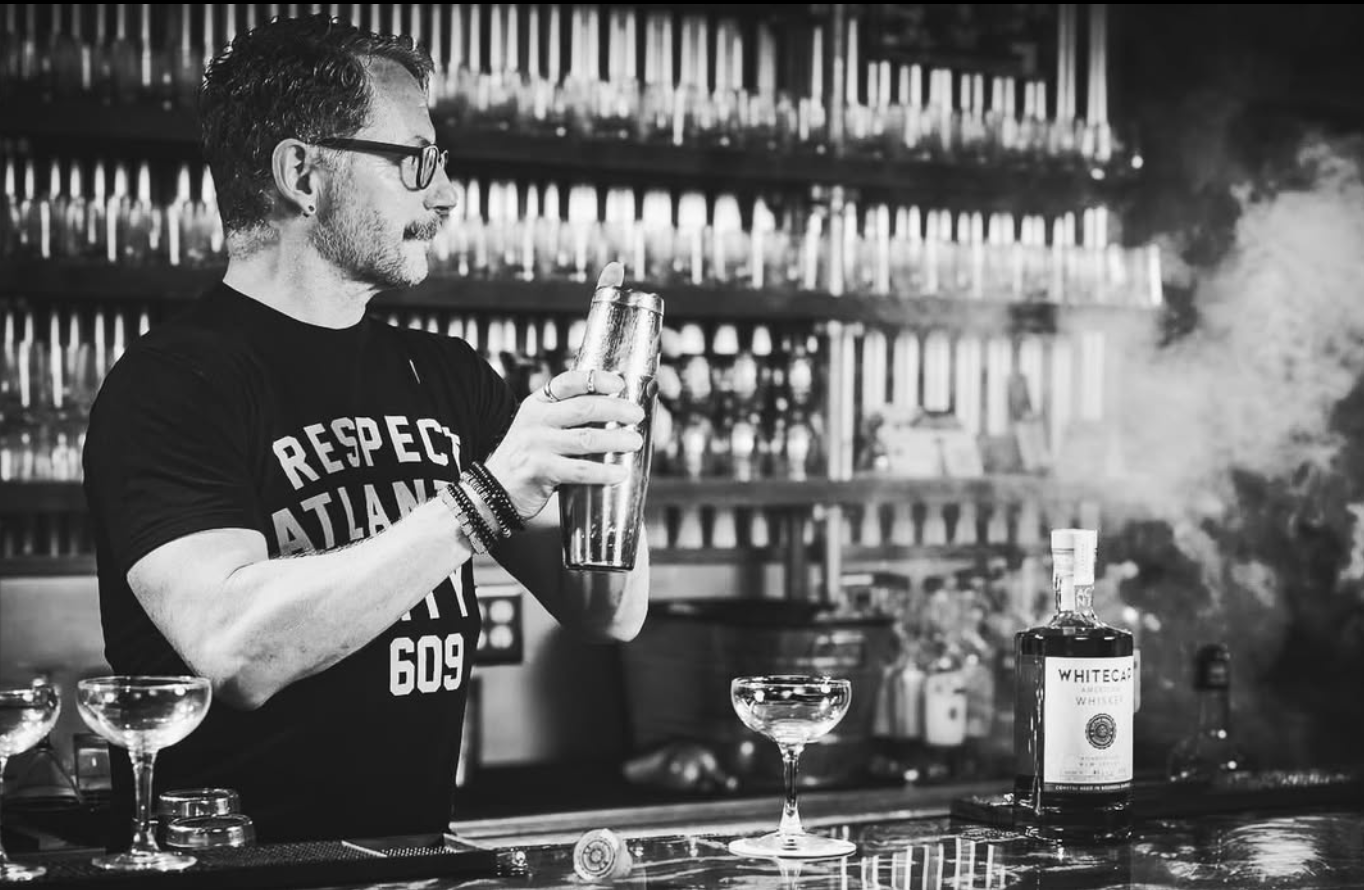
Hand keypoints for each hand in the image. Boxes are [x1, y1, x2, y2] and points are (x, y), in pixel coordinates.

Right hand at [483, 263, 645, 520]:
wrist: (490, 491)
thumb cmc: (526, 459)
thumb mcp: (537, 429)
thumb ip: (566, 420)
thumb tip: (615, 416)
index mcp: (537, 404)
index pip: (568, 381)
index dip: (598, 379)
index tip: (621, 384)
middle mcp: (535, 420)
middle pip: (584, 408)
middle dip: (616, 409)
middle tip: (637, 415)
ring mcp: (536, 445)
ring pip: (585, 439)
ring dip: (616, 439)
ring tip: (635, 442)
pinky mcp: (538, 471)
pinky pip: (578, 470)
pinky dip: (603, 472)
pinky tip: (620, 473)